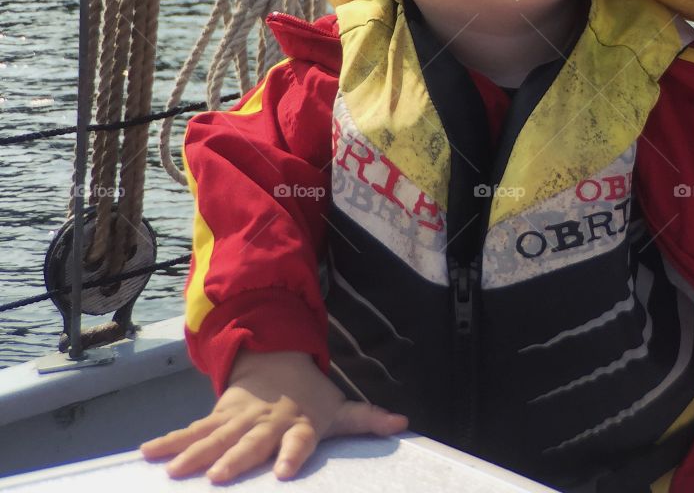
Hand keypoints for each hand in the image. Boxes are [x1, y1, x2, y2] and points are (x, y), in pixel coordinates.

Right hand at [139, 349, 408, 482]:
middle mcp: (266, 422)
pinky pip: (192, 431)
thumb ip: (367, 420)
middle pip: (250, 443)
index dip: (294, 454)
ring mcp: (238, 419)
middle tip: (217, 477)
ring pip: (214, 437)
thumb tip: (403, 423)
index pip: (299, 440)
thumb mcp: (339, 407)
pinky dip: (170, 442)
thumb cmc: (310, 397)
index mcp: (297, 423)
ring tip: (173, 470)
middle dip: (235, 459)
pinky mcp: (217, 417)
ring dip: (193, 453)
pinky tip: (147, 454)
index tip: (286, 472)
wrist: (276, 359)